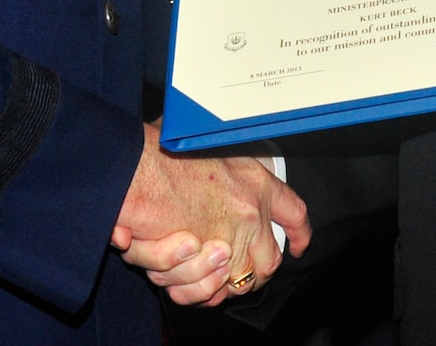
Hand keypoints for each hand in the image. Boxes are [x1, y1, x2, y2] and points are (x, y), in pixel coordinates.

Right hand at [111, 120, 310, 305]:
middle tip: (234, 269)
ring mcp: (231, 241)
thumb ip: (211, 156)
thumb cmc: (158, 153)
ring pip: (241, 281)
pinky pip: (211, 293)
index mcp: (254, 181)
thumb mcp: (199, 143)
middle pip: (270, 260)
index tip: (300, 244)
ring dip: (223, 283)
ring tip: (202, 273)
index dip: (299, 233)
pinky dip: (198, 292)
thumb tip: (204, 149)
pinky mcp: (204, 264)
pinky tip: (183, 279)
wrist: (135, 170)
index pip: (293, 212)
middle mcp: (250, 213)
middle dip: (255, 272)